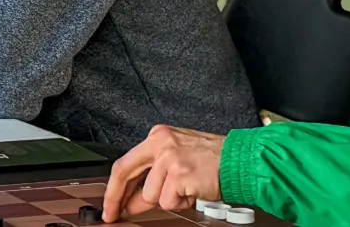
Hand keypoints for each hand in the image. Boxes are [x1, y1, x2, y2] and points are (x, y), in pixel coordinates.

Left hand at [103, 125, 226, 221]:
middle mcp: (161, 143)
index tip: (109, 202)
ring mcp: (169, 158)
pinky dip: (182, 202)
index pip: (125, 162)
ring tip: (187, 188)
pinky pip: (169, 201)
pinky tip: (193, 190)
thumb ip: (152, 175)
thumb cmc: (213, 159)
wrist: (240, 160)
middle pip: (124, 173)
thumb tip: (130, 200)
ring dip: (168, 199)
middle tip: (114, 214)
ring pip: (151, 195)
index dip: (113, 186)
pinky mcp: (179, 174)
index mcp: (158, 136)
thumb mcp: (177, 159)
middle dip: (116, 198)